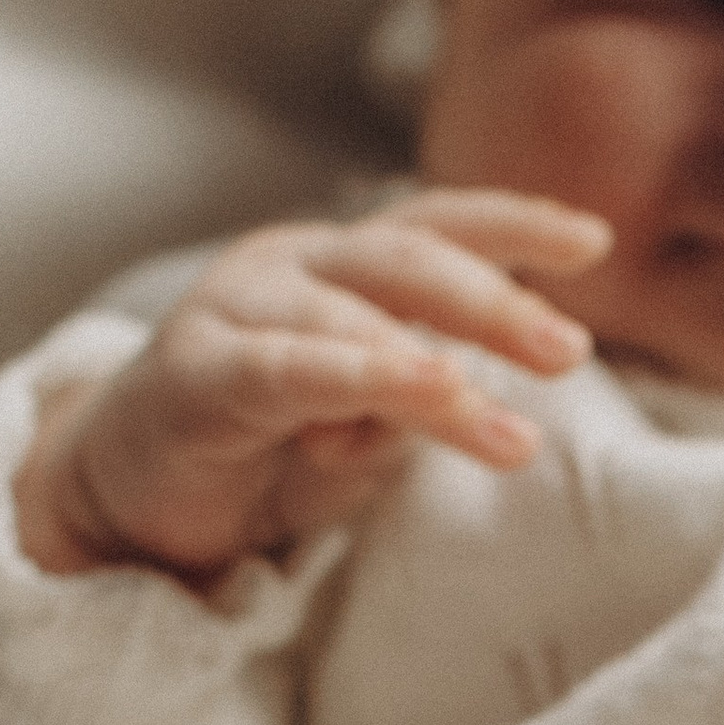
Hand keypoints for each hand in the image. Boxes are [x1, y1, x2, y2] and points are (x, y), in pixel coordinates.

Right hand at [14, 192, 612, 579]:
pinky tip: (418, 389)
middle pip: (408, 259)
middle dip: (495, 303)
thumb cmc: (262, 452)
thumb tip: (478, 400)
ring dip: (438, 373)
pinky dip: (357, 375)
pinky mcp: (194, 372)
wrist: (129, 500)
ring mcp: (236, 309)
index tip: (594, 241)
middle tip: (570, 352)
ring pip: (354, 317)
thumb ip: (417, 407)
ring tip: (506, 425)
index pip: (438, 225)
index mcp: (342, 266)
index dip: (514, 223)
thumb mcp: (366, 432)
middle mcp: (291, 267)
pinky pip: (286, 368)